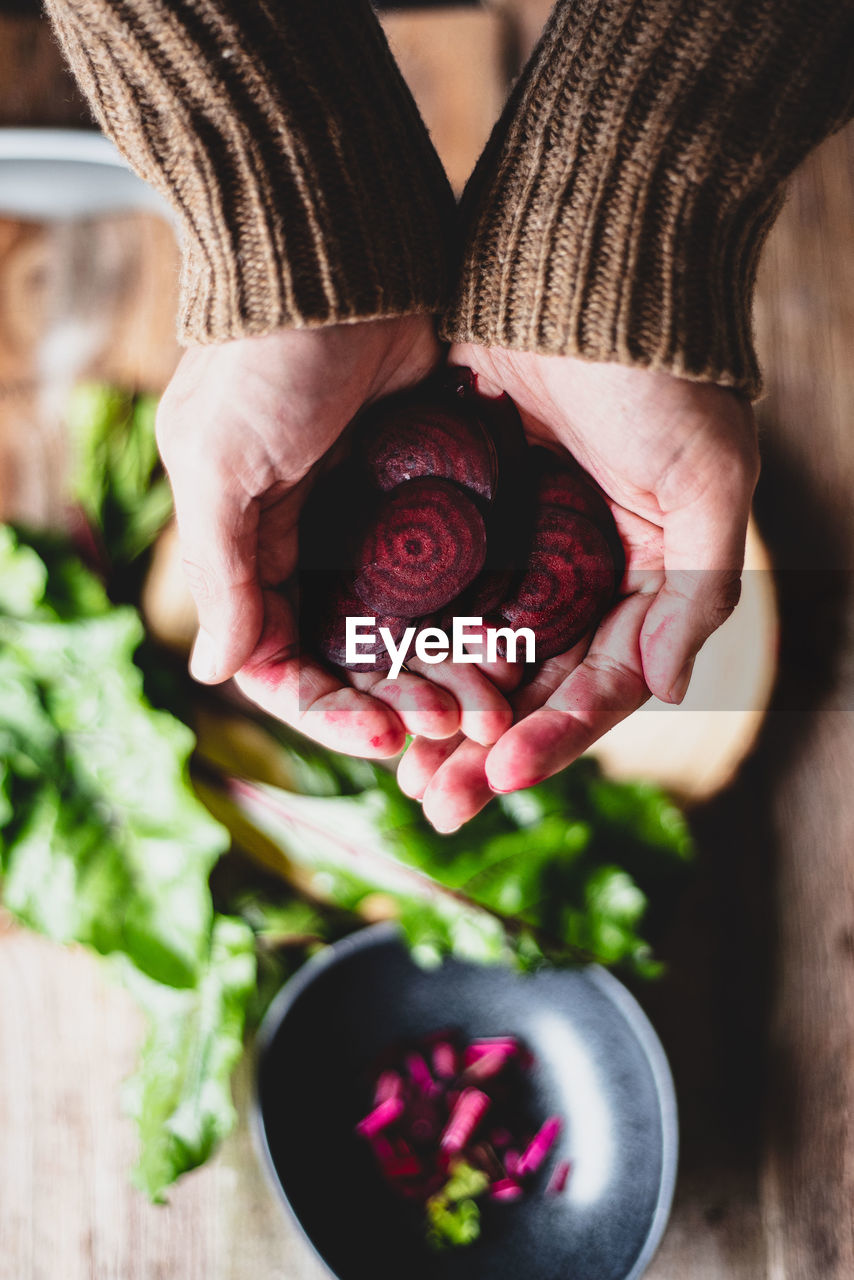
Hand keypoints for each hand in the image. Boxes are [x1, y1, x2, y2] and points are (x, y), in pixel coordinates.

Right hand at [156, 316, 499, 755]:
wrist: (343, 253)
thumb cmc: (265, 356)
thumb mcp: (220, 464)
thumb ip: (223, 571)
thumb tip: (218, 672)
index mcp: (251, 550)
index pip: (282, 662)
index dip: (327, 709)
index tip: (381, 738)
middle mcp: (312, 545)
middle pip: (353, 657)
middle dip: (397, 701)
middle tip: (450, 729)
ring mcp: (374, 522)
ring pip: (410, 628)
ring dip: (441, 670)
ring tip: (489, 704)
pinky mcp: (432, 494)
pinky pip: (452, 578)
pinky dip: (472, 618)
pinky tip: (509, 649)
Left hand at [398, 344, 759, 830]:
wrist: (581, 271)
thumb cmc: (660, 374)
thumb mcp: (706, 483)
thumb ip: (695, 592)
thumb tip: (666, 694)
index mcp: (640, 580)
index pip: (599, 682)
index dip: (556, 737)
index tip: (502, 779)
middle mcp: (574, 573)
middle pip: (528, 685)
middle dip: (484, 748)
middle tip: (436, 801)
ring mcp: (512, 547)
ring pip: (472, 653)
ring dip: (439, 712)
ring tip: (399, 769)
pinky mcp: (456, 514)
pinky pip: (430, 593)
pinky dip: (407, 641)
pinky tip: (372, 683)